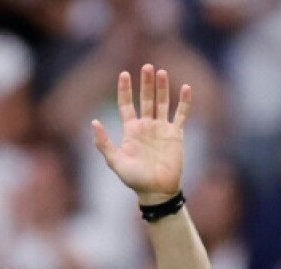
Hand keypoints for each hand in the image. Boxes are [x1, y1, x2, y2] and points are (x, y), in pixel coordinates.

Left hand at [92, 65, 189, 204]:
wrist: (156, 190)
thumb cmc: (134, 179)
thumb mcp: (115, 162)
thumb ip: (104, 143)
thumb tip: (94, 123)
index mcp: (130, 131)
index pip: (126, 105)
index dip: (125, 90)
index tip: (124, 74)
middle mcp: (146, 126)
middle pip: (145, 99)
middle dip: (146, 83)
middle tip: (146, 67)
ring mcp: (161, 129)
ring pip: (162, 103)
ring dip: (162, 88)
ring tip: (161, 72)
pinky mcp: (176, 134)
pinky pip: (181, 114)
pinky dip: (184, 102)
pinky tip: (186, 88)